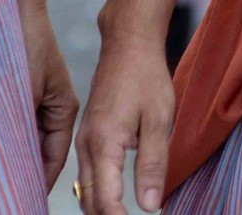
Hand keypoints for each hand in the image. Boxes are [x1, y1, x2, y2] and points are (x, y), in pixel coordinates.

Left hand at [17, 0, 78, 190]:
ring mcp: (38, 100)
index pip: (54, 161)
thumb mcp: (22, 95)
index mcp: (64, 109)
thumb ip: (22, 133)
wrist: (16, 6)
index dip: (39, 185)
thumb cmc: (25, 46)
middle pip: (41, 153)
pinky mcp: (23, 93)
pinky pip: (18, 125)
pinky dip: (8, 137)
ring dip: (15, 154)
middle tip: (8, 192)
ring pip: (28, 140)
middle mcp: (54, 107)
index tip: (24, 202)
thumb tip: (18, 171)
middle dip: (26, 173)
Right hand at [76, 30, 173, 214]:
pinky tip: (113, 199)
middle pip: (89, 202)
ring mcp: (83, 141)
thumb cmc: (146, 77)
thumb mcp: (159, 119)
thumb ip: (153, 164)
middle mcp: (86, 146)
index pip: (106, 201)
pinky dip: (97, 193)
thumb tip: (149, 207)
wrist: (128, 43)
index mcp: (103, 144)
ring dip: (101, 209)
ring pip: (84, 191)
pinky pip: (85, 175)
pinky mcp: (86, 136)